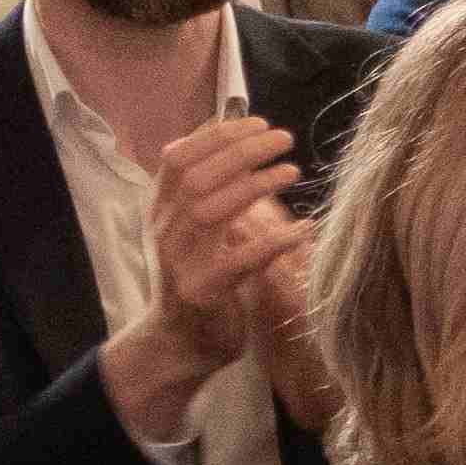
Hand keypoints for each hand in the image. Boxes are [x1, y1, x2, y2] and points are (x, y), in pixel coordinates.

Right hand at [106, 114, 307, 443]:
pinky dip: (277, 240)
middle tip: (284, 139)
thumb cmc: (198, 275)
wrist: (179, 342)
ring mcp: (181, 263)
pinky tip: (305, 228)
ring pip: (212, 210)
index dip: (217, 135)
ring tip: (292, 171)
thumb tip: (234, 139)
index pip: (178, 158)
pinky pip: (243, 259)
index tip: (258, 122)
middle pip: (197, 177)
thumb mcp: (191, 228)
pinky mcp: (206, 292)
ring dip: (257, 185)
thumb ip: (205, 189)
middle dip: (242, 151)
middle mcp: (164, 231)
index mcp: (160, 210)